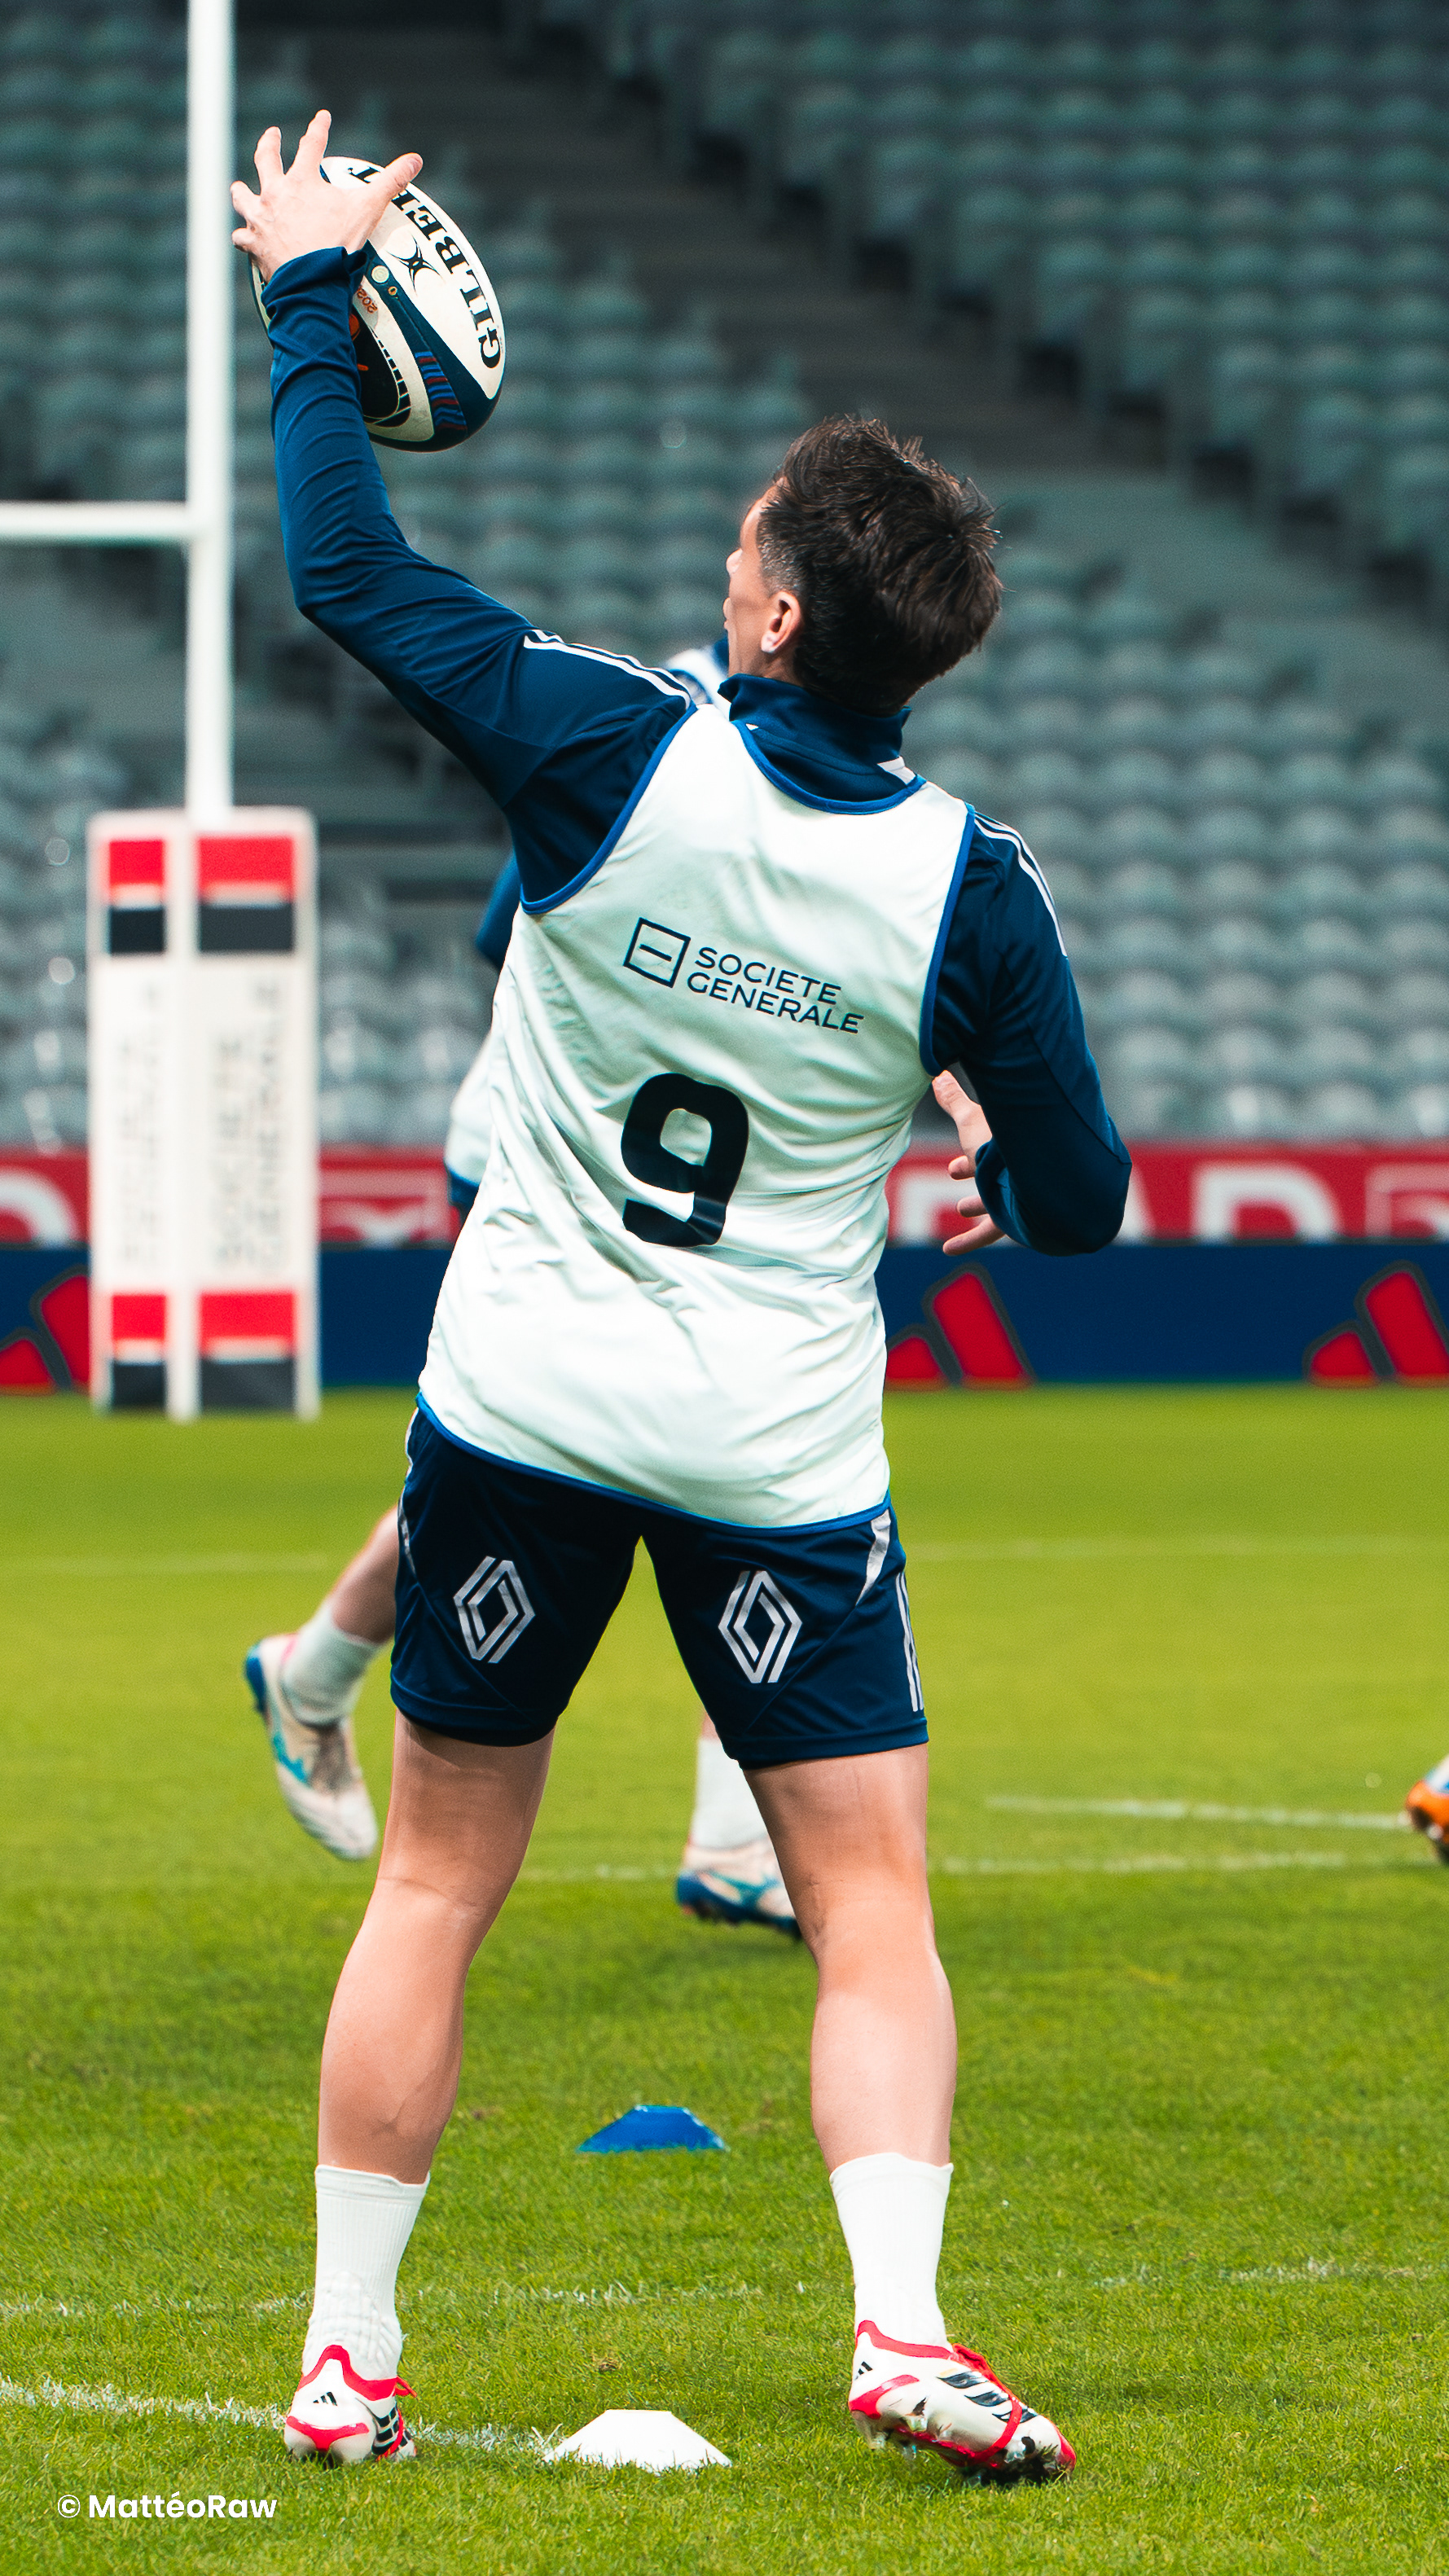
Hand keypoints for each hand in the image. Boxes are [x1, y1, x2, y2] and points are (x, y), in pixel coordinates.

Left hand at [230, 109, 422, 283]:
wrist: (312, 279)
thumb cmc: (338, 244)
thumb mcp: (368, 210)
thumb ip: (390, 182)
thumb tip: (415, 160)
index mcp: (302, 181)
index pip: (312, 145)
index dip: (319, 128)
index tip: (322, 117)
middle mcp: (275, 193)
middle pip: (266, 159)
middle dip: (270, 144)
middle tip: (273, 135)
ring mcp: (261, 217)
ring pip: (243, 196)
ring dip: (242, 191)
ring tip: (240, 187)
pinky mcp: (254, 243)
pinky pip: (242, 237)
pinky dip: (244, 237)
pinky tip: (244, 237)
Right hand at [932, 1068, 1004, 1253]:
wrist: (1035, 1173)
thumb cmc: (1003, 1144)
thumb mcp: (971, 1119)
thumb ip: (954, 1100)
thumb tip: (937, 1074)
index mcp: (1007, 1149)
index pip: (986, 1150)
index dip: (968, 1156)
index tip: (953, 1166)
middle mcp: (1016, 1173)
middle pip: (995, 1173)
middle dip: (975, 1170)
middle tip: (954, 1172)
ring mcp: (1017, 1197)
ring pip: (996, 1204)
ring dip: (977, 1206)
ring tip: (961, 1210)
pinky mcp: (1015, 1220)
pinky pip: (988, 1233)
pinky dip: (967, 1241)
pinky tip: (948, 1250)